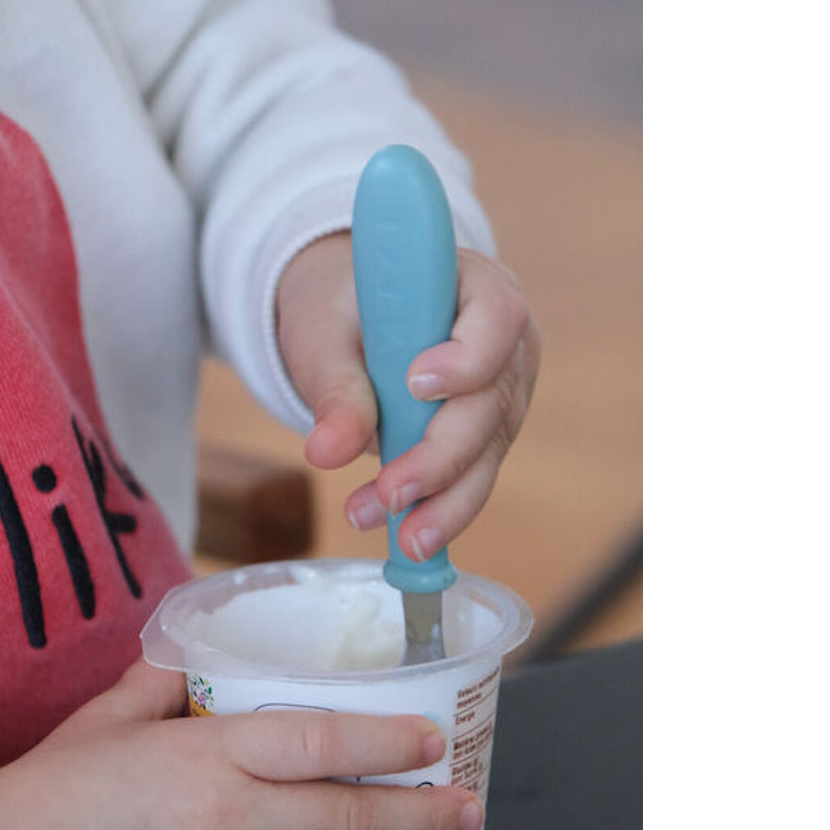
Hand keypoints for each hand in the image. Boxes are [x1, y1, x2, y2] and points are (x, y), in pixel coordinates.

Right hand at [0, 658, 482, 829]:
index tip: (431, 742)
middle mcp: (225, 821)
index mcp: (207, 753)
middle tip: (466, 814)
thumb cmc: (52, 783)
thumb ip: (166, 679)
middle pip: (347, 822)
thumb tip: (203, 655)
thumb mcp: (111, 714)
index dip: (387, 741)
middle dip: (421, 819)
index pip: (321, 741)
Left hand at [276, 233, 538, 559]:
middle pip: (491, 402)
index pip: (498, 315)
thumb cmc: (340, 309)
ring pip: (487, 455)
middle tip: (391, 494)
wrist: (346, 321)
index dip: (467, 356)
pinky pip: (470, 478)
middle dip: (442, 457)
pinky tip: (407, 538)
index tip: (416, 384)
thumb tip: (328, 453)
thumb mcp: (325, 335)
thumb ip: (334, 387)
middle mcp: (505, 344)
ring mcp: (501, 395)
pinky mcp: (485, 438)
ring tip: (401, 541)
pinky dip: (437, 509)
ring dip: (442, 502)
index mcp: (476, 288)